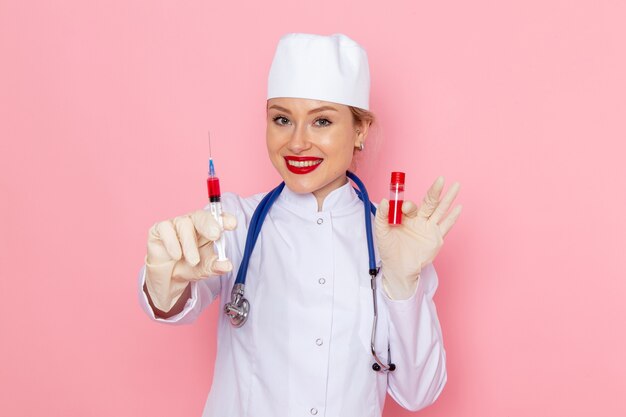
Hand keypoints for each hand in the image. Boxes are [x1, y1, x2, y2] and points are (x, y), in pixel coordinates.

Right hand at [145, 209, 236, 311]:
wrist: (169, 277)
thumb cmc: (190, 267)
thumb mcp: (206, 269)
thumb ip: (216, 266)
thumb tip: (227, 265)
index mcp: (209, 228)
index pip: (218, 218)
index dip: (224, 219)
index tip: (232, 224)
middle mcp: (193, 223)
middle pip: (201, 215)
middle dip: (210, 223)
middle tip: (216, 235)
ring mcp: (176, 224)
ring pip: (184, 224)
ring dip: (190, 244)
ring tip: (193, 261)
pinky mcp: (160, 229)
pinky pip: (166, 229)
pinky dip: (172, 243)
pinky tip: (176, 255)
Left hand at [375, 176, 461, 298]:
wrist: (398, 268)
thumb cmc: (389, 249)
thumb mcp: (381, 232)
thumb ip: (382, 216)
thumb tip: (384, 200)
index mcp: (406, 217)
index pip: (410, 206)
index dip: (408, 205)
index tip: (404, 207)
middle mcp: (419, 220)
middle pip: (429, 203)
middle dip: (435, 191)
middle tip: (440, 180)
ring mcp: (428, 228)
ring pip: (440, 210)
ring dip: (448, 198)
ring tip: (456, 185)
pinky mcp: (436, 238)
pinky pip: (446, 226)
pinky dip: (452, 217)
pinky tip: (459, 207)